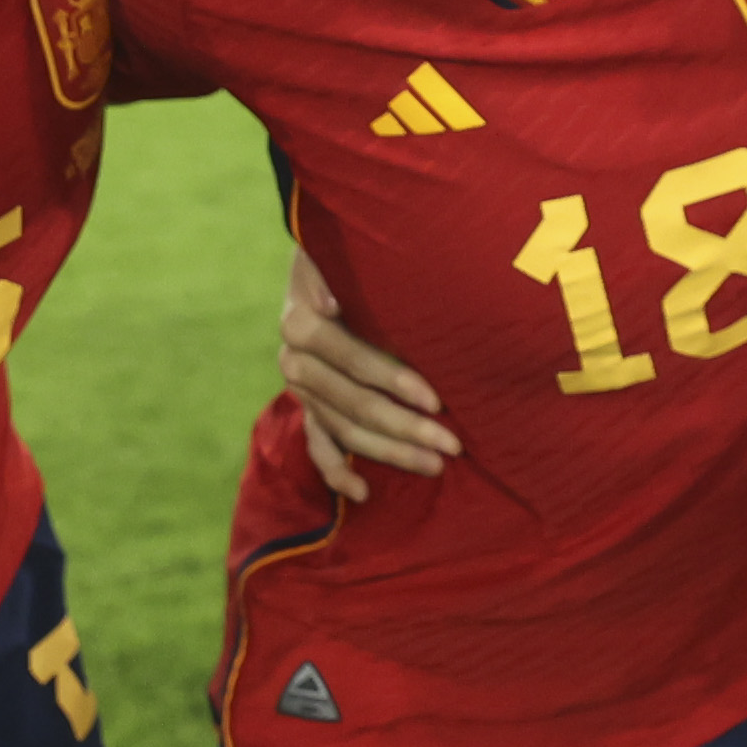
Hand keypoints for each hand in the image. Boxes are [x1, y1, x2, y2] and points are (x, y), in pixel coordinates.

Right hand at [280, 249, 455, 504]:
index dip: (392, 380)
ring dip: (389, 452)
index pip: (350, 360)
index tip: (435, 399)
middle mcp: (294, 360)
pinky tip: (363, 494)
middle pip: (352, 404)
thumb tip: (330, 302)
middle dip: (404, 427)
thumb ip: (335, 270)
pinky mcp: (309, 408)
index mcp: (300, 321)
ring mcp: (302, 389)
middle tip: (452, 444)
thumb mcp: (339, 252)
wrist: (326, 263)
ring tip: (434, 465)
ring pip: (344, 429)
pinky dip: (337, 472)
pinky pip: (318, 447)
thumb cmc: (349, 257)